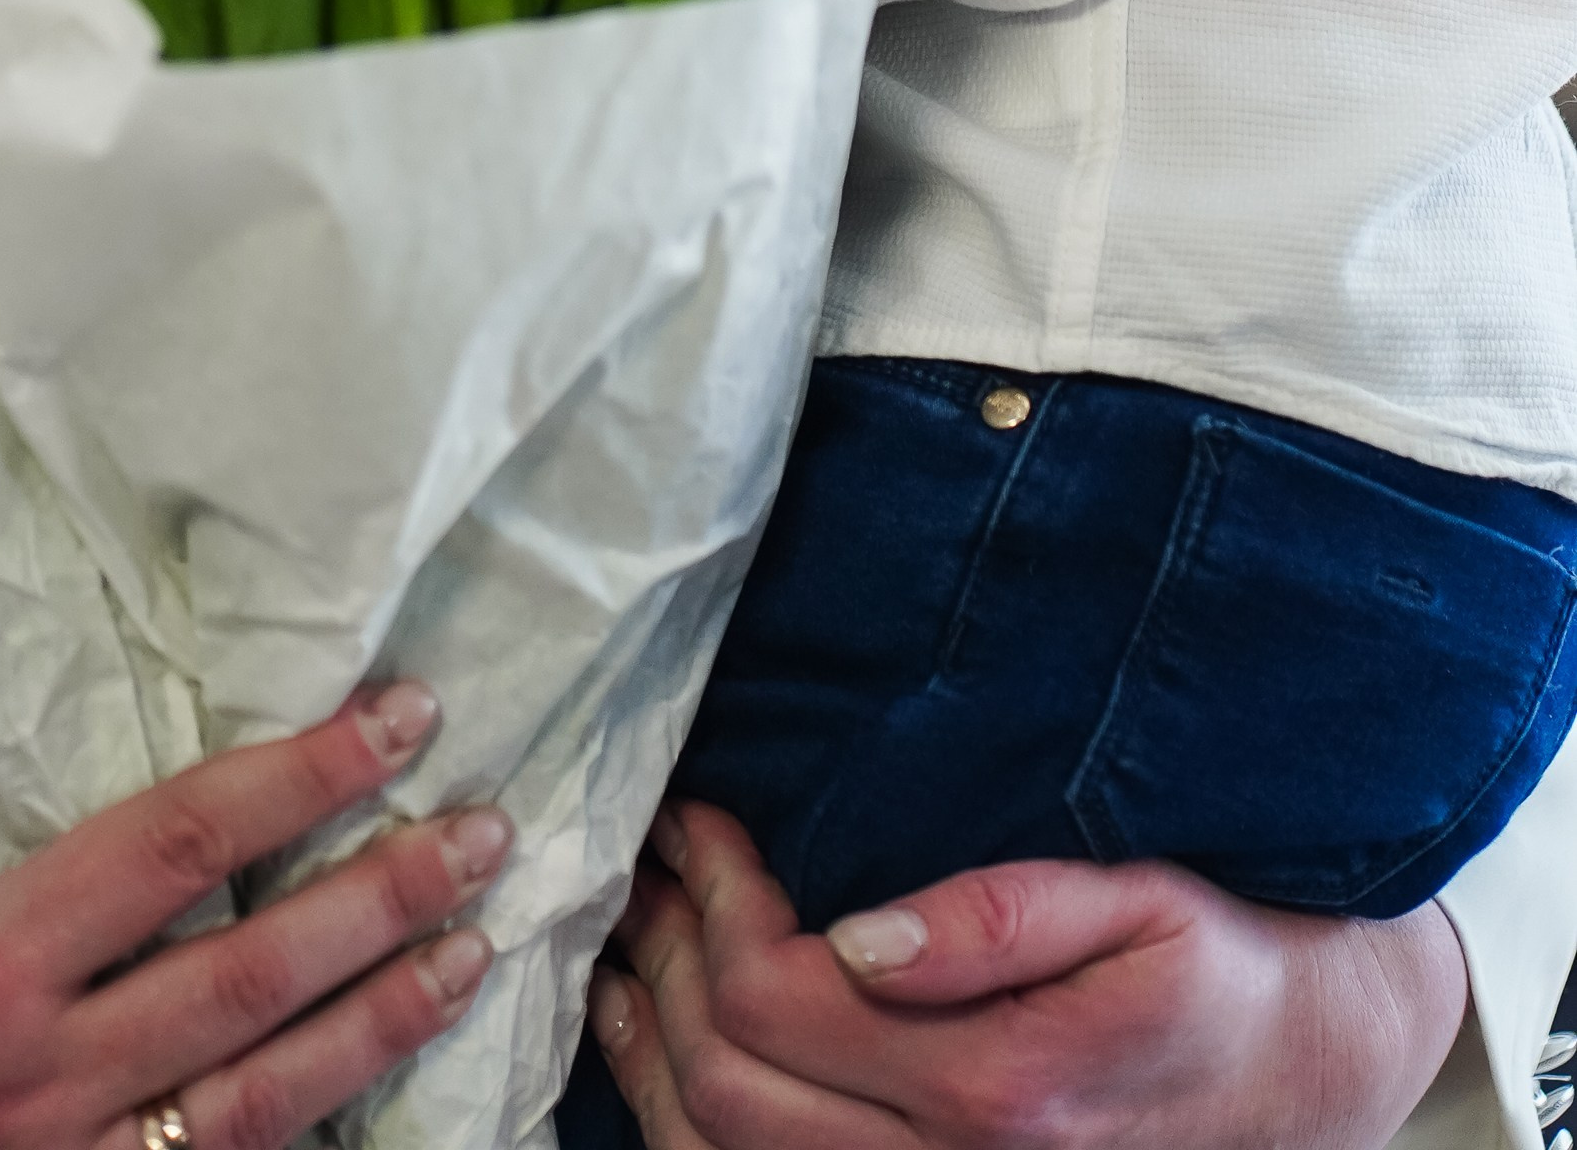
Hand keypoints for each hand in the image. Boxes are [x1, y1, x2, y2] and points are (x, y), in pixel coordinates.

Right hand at [0, 681, 502, 1149]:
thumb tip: (26, 690)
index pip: (181, 846)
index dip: (302, 779)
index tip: (391, 717)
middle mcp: (30, 1087)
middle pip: (256, 983)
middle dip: (389, 900)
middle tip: (486, 832)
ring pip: (261, 1107)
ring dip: (379, 1025)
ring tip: (471, 954)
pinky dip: (298, 1138)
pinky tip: (364, 1096)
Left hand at [587, 799, 1468, 1149]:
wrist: (1303, 1075)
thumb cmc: (1223, 970)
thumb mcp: (1145, 905)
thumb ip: (1004, 917)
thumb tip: (862, 933)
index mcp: (993, 1088)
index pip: (779, 1001)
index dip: (717, 899)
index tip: (702, 815)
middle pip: (728, 1089)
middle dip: (670, 960)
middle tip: (657, 859)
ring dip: (654, 1049)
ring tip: (632, 944)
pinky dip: (688, 1123)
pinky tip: (665, 1048)